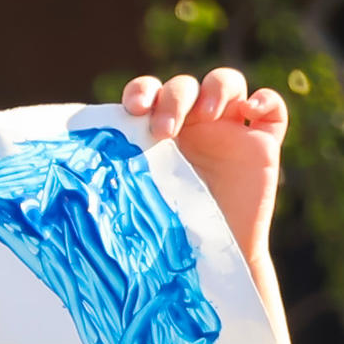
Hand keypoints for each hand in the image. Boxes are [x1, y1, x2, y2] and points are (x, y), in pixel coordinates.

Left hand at [118, 64, 286, 269]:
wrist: (206, 260)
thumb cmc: (164, 228)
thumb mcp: (137, 195)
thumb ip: (117, 170)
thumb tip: (70, 170)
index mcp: (156, 128)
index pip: (149, 92)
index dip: (142, 91)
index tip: (134, 110)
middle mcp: (192, 123)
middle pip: (185, 86)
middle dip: (175, 99)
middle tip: (164, 131)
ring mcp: (228, 130)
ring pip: (227, 82)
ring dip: (217, 89)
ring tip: (208, 114)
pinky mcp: (261, 144)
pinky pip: (273, 108)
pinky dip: (265, 99)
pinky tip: (250, 110)